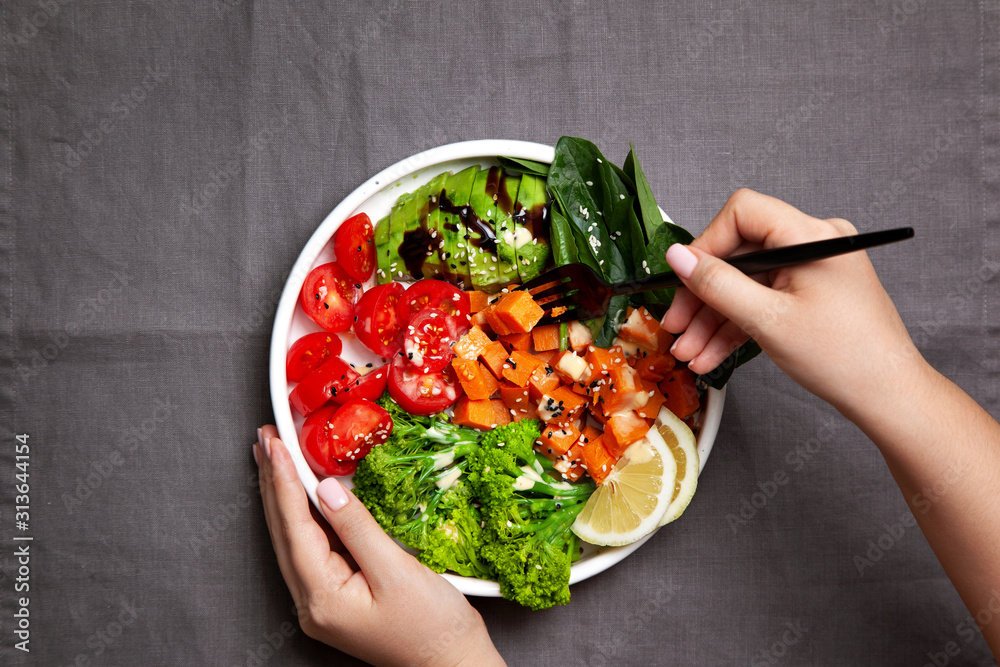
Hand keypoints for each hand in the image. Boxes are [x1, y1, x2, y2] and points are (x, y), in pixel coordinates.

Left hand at [254, 425, 504, 666]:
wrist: (452, 664)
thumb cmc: (433, 627)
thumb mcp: (397, 572)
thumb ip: (358, 528)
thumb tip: (325, 489)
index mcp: (322, 598)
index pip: (295, 527)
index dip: (283, 481)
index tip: (275, 443)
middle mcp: (312, 604)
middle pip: (284, 533)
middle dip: (272, 483)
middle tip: (265, 440)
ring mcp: (322, 604)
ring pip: (293, 540)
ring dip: (282, 497)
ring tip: (273, 459)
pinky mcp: (337, 598)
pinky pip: (311, 549)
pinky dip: (303, 516)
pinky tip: (302, 495)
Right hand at [660, 189, 925, 415]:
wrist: (887, 396)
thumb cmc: (846, 358)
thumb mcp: (768, 320)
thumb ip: (718, 284)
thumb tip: (678, 257)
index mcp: (812, 236)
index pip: (742, 214)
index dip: (706, 244)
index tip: (681, 278)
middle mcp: (814, 244)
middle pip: (739, 254)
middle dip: (702, 294)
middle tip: (676, 324)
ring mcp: (813, 270)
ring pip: (746, 283)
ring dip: (713, 318)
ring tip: (689, 350)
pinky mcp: (810, 293)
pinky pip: (762, 299)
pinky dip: (736, 325)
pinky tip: (711, 353)